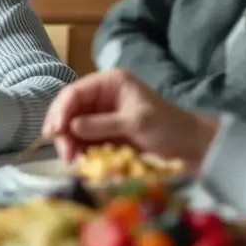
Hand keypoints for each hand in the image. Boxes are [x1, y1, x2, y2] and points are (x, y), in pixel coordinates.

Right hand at [42, 69, 218, 168]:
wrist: (190, 147)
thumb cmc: (168, 127)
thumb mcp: (136, 122)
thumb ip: (102, 124)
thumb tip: (71, 127)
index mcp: (109, 83)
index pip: (75, 93)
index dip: (61, 111)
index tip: (55, 132)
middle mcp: (100, 97)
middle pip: (69, 111)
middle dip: (63, 131)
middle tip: (65, 154)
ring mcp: (100, 116)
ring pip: (72, 128)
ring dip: (69, 144)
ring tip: (74, 162)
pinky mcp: (103, 134)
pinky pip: (83, 141)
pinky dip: (79, 151)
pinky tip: (80, 162)